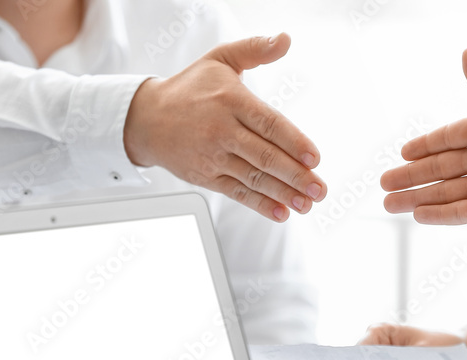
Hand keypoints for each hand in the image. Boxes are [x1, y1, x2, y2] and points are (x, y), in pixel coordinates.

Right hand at [124, 34, 325, 222]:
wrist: (146, 119)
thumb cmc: (190, 89)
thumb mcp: (220, 60)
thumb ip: (255, 49)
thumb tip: (285, 40)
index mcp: (230, 101)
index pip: (268, 123)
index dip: (294, 142)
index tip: (315, 158)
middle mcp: (221, 131)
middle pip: (264, 156)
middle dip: (296, 175)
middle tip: (320, 188)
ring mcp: (213, 157)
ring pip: (254, 178)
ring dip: (283, 193)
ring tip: (307, 204)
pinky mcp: (206, 177)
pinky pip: (237, 193)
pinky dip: (260, 204)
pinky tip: (281, 212)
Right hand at [381, 48, 466, 224]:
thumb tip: (466, 52)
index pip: (447, 139)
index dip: (424, 146)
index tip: (401, 153)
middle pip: (440, 168)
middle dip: (411, 176)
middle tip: (384, 183)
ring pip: (445, 192)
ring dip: (417, 197)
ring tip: (389, 204)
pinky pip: (461, 211)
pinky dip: (439, 214)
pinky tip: (417, 215)